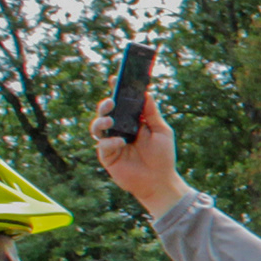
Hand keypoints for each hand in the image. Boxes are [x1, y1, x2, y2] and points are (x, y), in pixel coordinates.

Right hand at [94, 89, 184, 215]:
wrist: (160, 181)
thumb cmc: (163, 156)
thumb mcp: (162, 131)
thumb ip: (152, 114)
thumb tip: (147, 93)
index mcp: (132, 122)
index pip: (121, 104)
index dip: (116, 91)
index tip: (114, 79)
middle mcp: (119, 130)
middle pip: (105, 113)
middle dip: (105, 104)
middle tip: (111, 102)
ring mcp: (111, 143)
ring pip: (97, 127)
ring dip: (101, 121)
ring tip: (110, 120)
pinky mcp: (107, 157)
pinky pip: (102, 145)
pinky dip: (110, 142)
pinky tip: (121, 143)